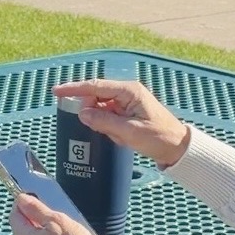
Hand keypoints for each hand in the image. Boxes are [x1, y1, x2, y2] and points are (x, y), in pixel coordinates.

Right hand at [53, 79, 190, 168]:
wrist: (178, 148)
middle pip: (96, 96)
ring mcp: (127, 102)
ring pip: (101, 107)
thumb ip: (104, 122)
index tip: (56, 91)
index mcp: (129, 91)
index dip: (74, 89)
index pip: (95, 86)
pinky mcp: (128, 112)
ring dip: (102, 122)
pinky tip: (118, 137)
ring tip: (118, 136)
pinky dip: (108, 126)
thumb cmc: (158, 138)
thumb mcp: (130, 132)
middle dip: (91, 111)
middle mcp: (127, 92)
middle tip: (95, 127)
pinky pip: (108, 116)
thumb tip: (82, 113)